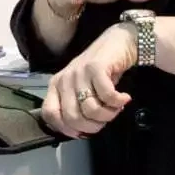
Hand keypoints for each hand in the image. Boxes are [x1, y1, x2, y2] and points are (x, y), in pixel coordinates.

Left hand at [42, 24, 139, 138]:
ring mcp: (79, 72)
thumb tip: (79, 133)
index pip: (50, 115)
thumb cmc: (100, 70)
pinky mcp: (96, 67)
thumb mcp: (83, 88)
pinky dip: (118, 102)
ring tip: (117, 107)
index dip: (67, 129)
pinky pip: (107, 96)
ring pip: (91, 109)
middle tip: (106, 119)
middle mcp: (64, 79)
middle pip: (73, 117)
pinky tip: (125, 98)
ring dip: (109, 114)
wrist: (118, 42)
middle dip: (93, 126)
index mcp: (56, 86)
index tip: (84, 131)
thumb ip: (77, 107)